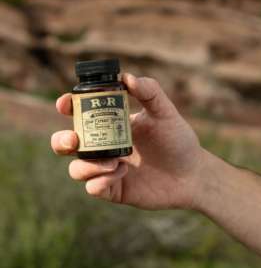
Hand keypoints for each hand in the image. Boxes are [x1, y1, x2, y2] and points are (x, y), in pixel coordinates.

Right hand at [51, 73, 205, 209]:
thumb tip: (126, 77)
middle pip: (67, 143)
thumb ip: (149, 91)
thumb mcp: (165, 112)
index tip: (64, 103)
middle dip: (61, 140)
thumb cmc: (178, 139)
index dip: (68, 106)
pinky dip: (100, 181)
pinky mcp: (114, 189)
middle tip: (74, 139)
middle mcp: (105, 146)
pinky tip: (121, 173)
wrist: (192, 174)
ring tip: (114, 162)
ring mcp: (107, 168)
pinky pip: (93, 188)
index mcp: (113, 123)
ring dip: (87, 164)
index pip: (82, 113)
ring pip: (76, 168)